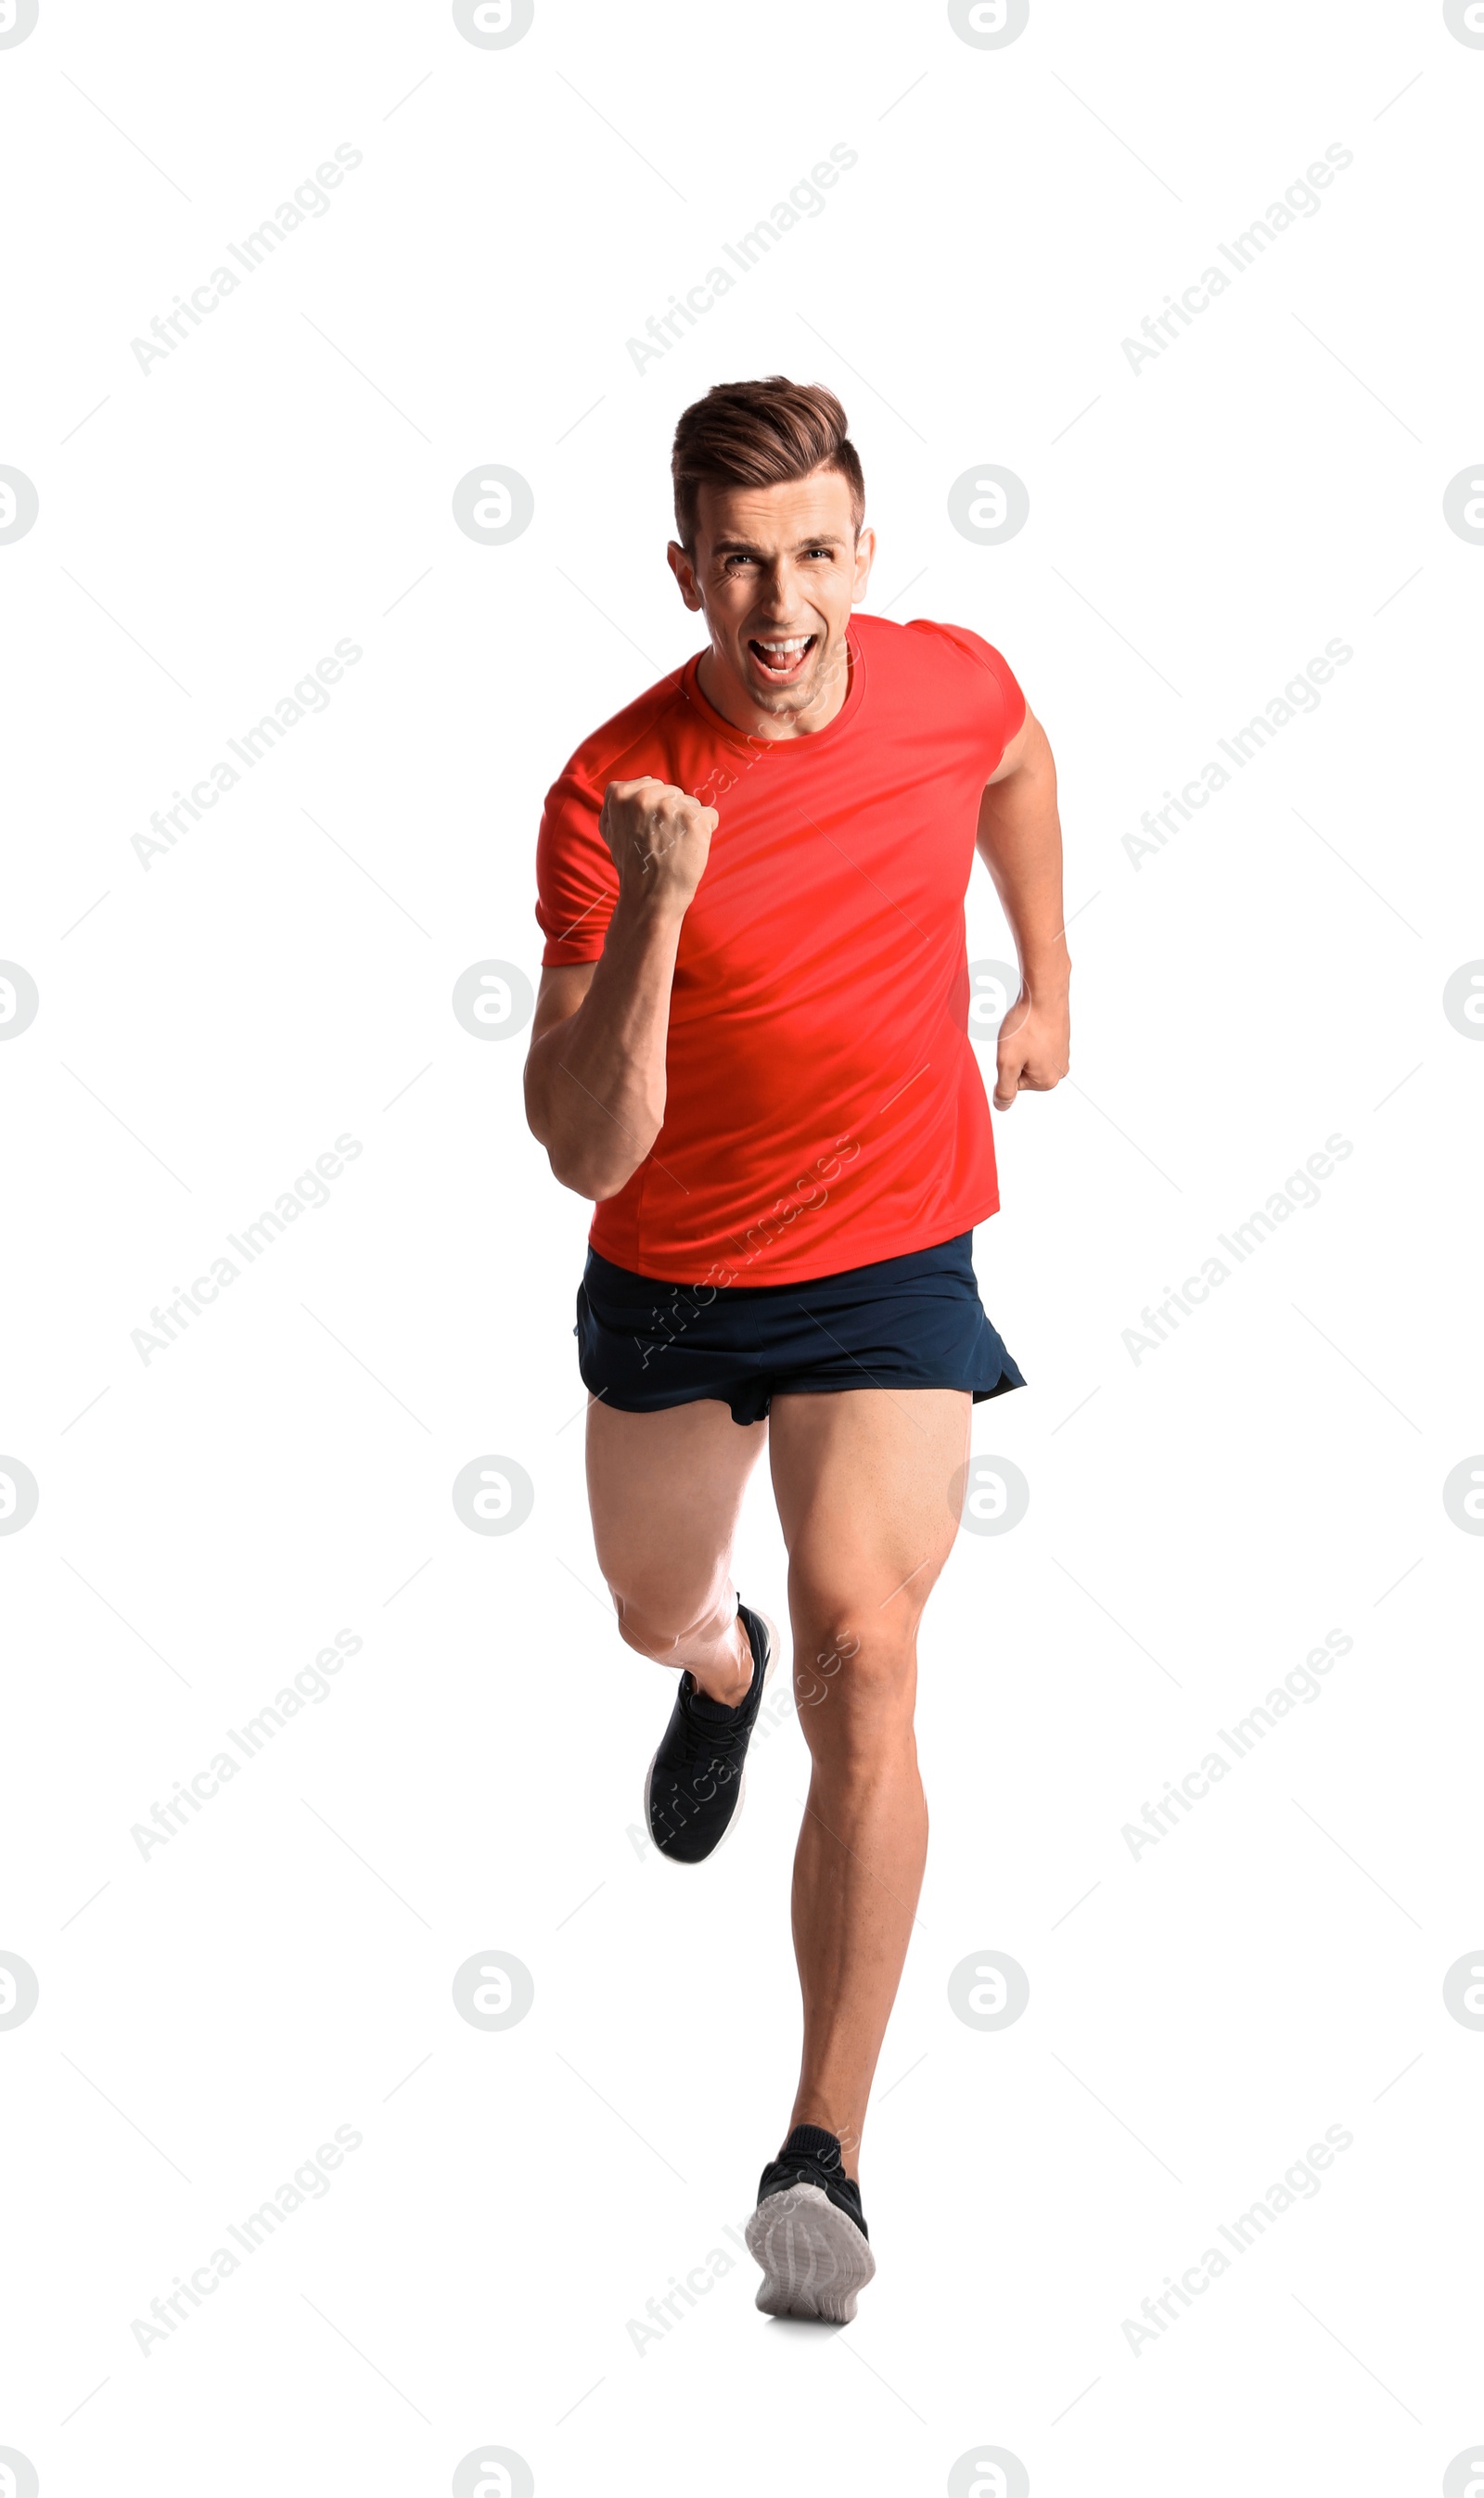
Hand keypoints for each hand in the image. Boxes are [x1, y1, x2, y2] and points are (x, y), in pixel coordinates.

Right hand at [599, 778, 717, 914]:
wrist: (651, 897)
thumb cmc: (634, 866)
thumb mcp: (611, 830)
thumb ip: (620, 803)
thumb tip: (642, 782)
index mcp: (620, 795)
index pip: (651, 784)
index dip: (653, 810)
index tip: (647, 832)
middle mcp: (643, 797)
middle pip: (672, 792)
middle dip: (671, 814)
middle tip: (661, 843)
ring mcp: (670, 807)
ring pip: (691, 803)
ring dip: (687, 823)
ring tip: (674, 847)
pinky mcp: (694, 820)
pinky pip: (710, 816)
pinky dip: (705, 832)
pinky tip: (690, 849)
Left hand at [994, 987, 1069, 1109]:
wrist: (1044, 993)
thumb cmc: (1027, 1026)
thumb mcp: (1007, 1063)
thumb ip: (1004, 1089)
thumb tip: (1002, 1107)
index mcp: (1047, 1081)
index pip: (1013, 1083)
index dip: (1005, 1065)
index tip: (1011, 1049)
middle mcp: (1059, 1070)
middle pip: (1023, 1070)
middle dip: (1015, 1055)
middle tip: (1017, 1038)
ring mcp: (1062, 1052)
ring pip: (1029, 1054)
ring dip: (1022, 1042)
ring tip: (1025, 1030)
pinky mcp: (1061, 1037)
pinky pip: (1038, 1040)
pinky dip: (1030, 1032)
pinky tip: (1031, 1023)